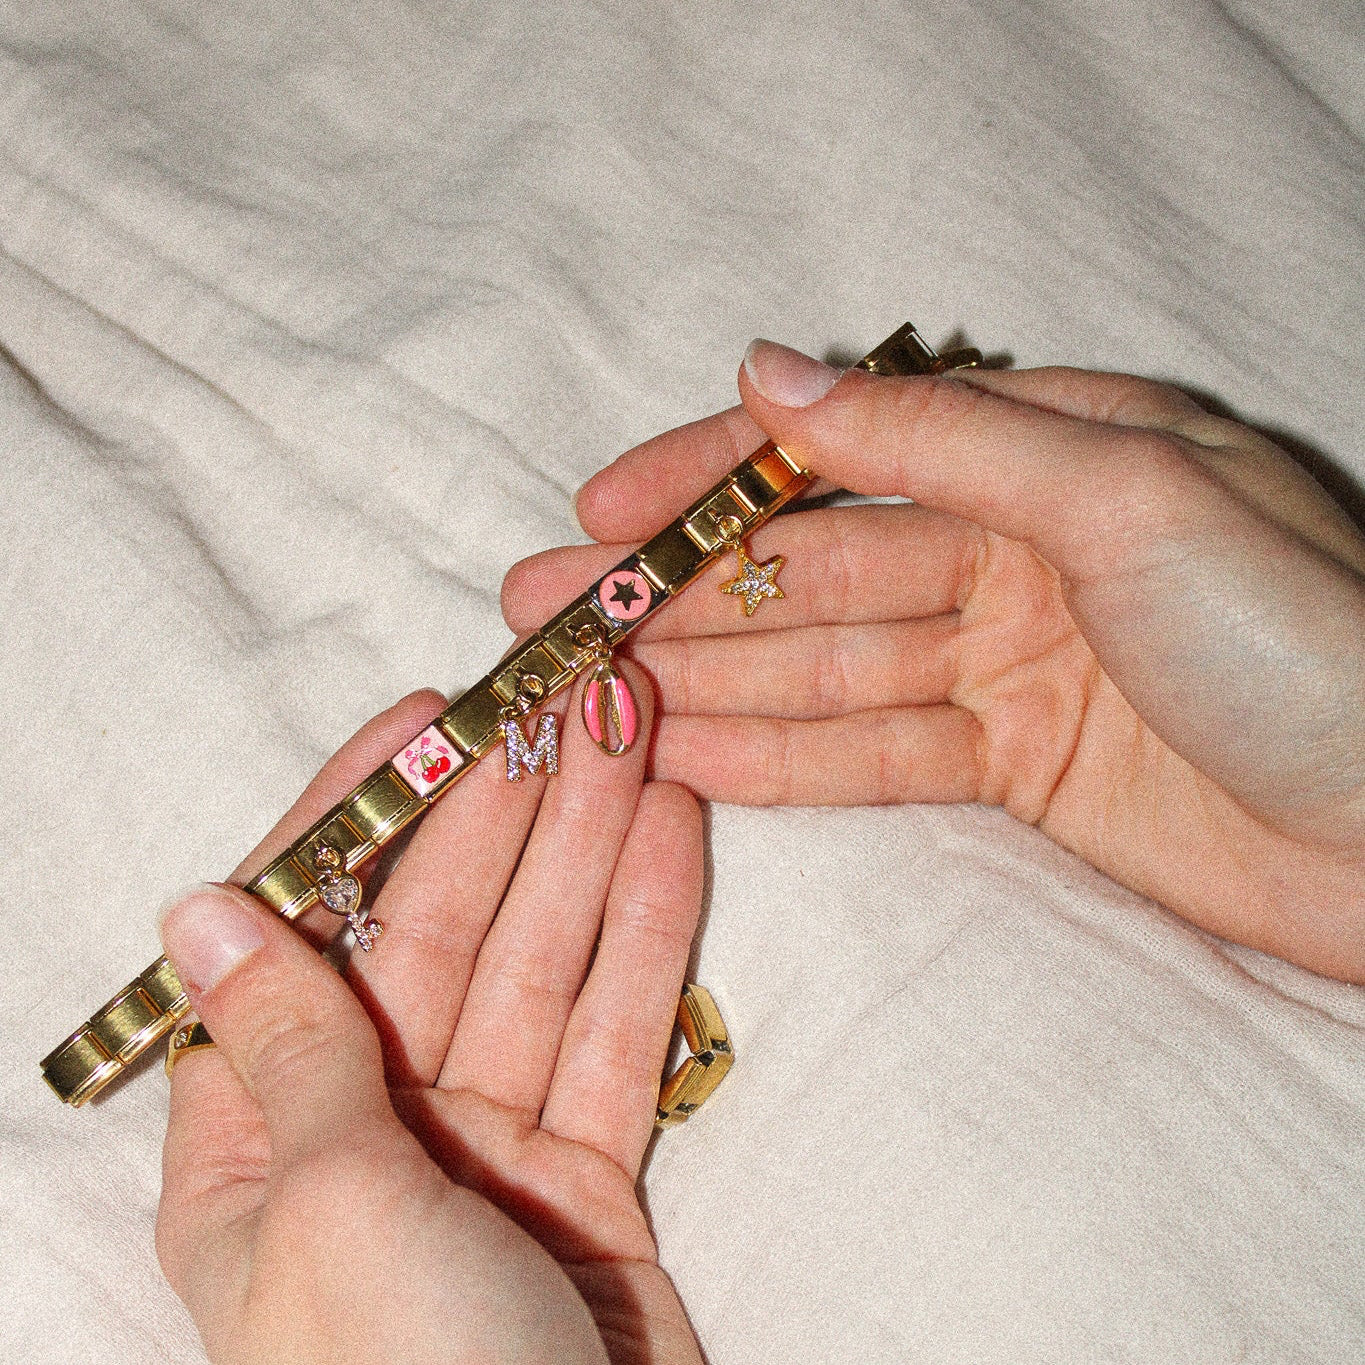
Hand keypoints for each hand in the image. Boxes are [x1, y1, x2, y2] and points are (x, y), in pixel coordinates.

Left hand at [156, 670, 704, 1363]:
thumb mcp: (322, 1207)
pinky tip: (670, 836)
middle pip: (440, 927)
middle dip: (504, 809)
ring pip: (539, 961)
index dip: (362, 815)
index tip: (424, 717)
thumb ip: (285, 1044)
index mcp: (256, 1139)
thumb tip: (204, 905)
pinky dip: (646, 933)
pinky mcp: (585, 1173)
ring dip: (587, 845)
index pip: (301, 929)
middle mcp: (365, 1127)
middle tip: (564, 696)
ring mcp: (484, 1146)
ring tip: (633, 732)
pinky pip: (614, 1029)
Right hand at [502, 341, 1364, 981]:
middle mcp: (1018, 548)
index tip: (600, 506)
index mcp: (1050, 451)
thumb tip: (773, 371)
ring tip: (586, 691)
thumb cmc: (1302, 637)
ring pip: (828, 663)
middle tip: (547, 611)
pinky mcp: (1014, 764)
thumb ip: (940, 436)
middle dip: (679, 590)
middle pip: (815, 565)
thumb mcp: (1118, 496)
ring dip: (709, 675)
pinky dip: (783, 756)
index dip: (715, 478)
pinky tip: (685, 756)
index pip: (846, 449)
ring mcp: (1010, 663)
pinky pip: (876, 751)